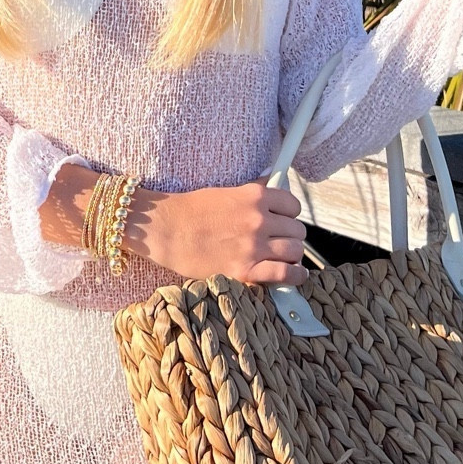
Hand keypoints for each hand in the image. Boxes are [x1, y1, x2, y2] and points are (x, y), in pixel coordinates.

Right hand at [128, 182, 309, 285]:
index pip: (292, 204)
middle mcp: (258, 220)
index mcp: (255, 197)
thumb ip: (253, 192)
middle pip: (296, 230)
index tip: (285, 220)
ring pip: (294, 251)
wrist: (167, 230)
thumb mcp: (226, 191)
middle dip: (291, 236)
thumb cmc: (191, 210)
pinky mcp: (245, 270)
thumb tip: (274, 186)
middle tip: (280, 241)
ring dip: (292, 255)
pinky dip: (295, 277)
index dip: (290, 214)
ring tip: (284, 258)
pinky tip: (296, 276)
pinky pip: (285, 275)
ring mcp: (253, 246)